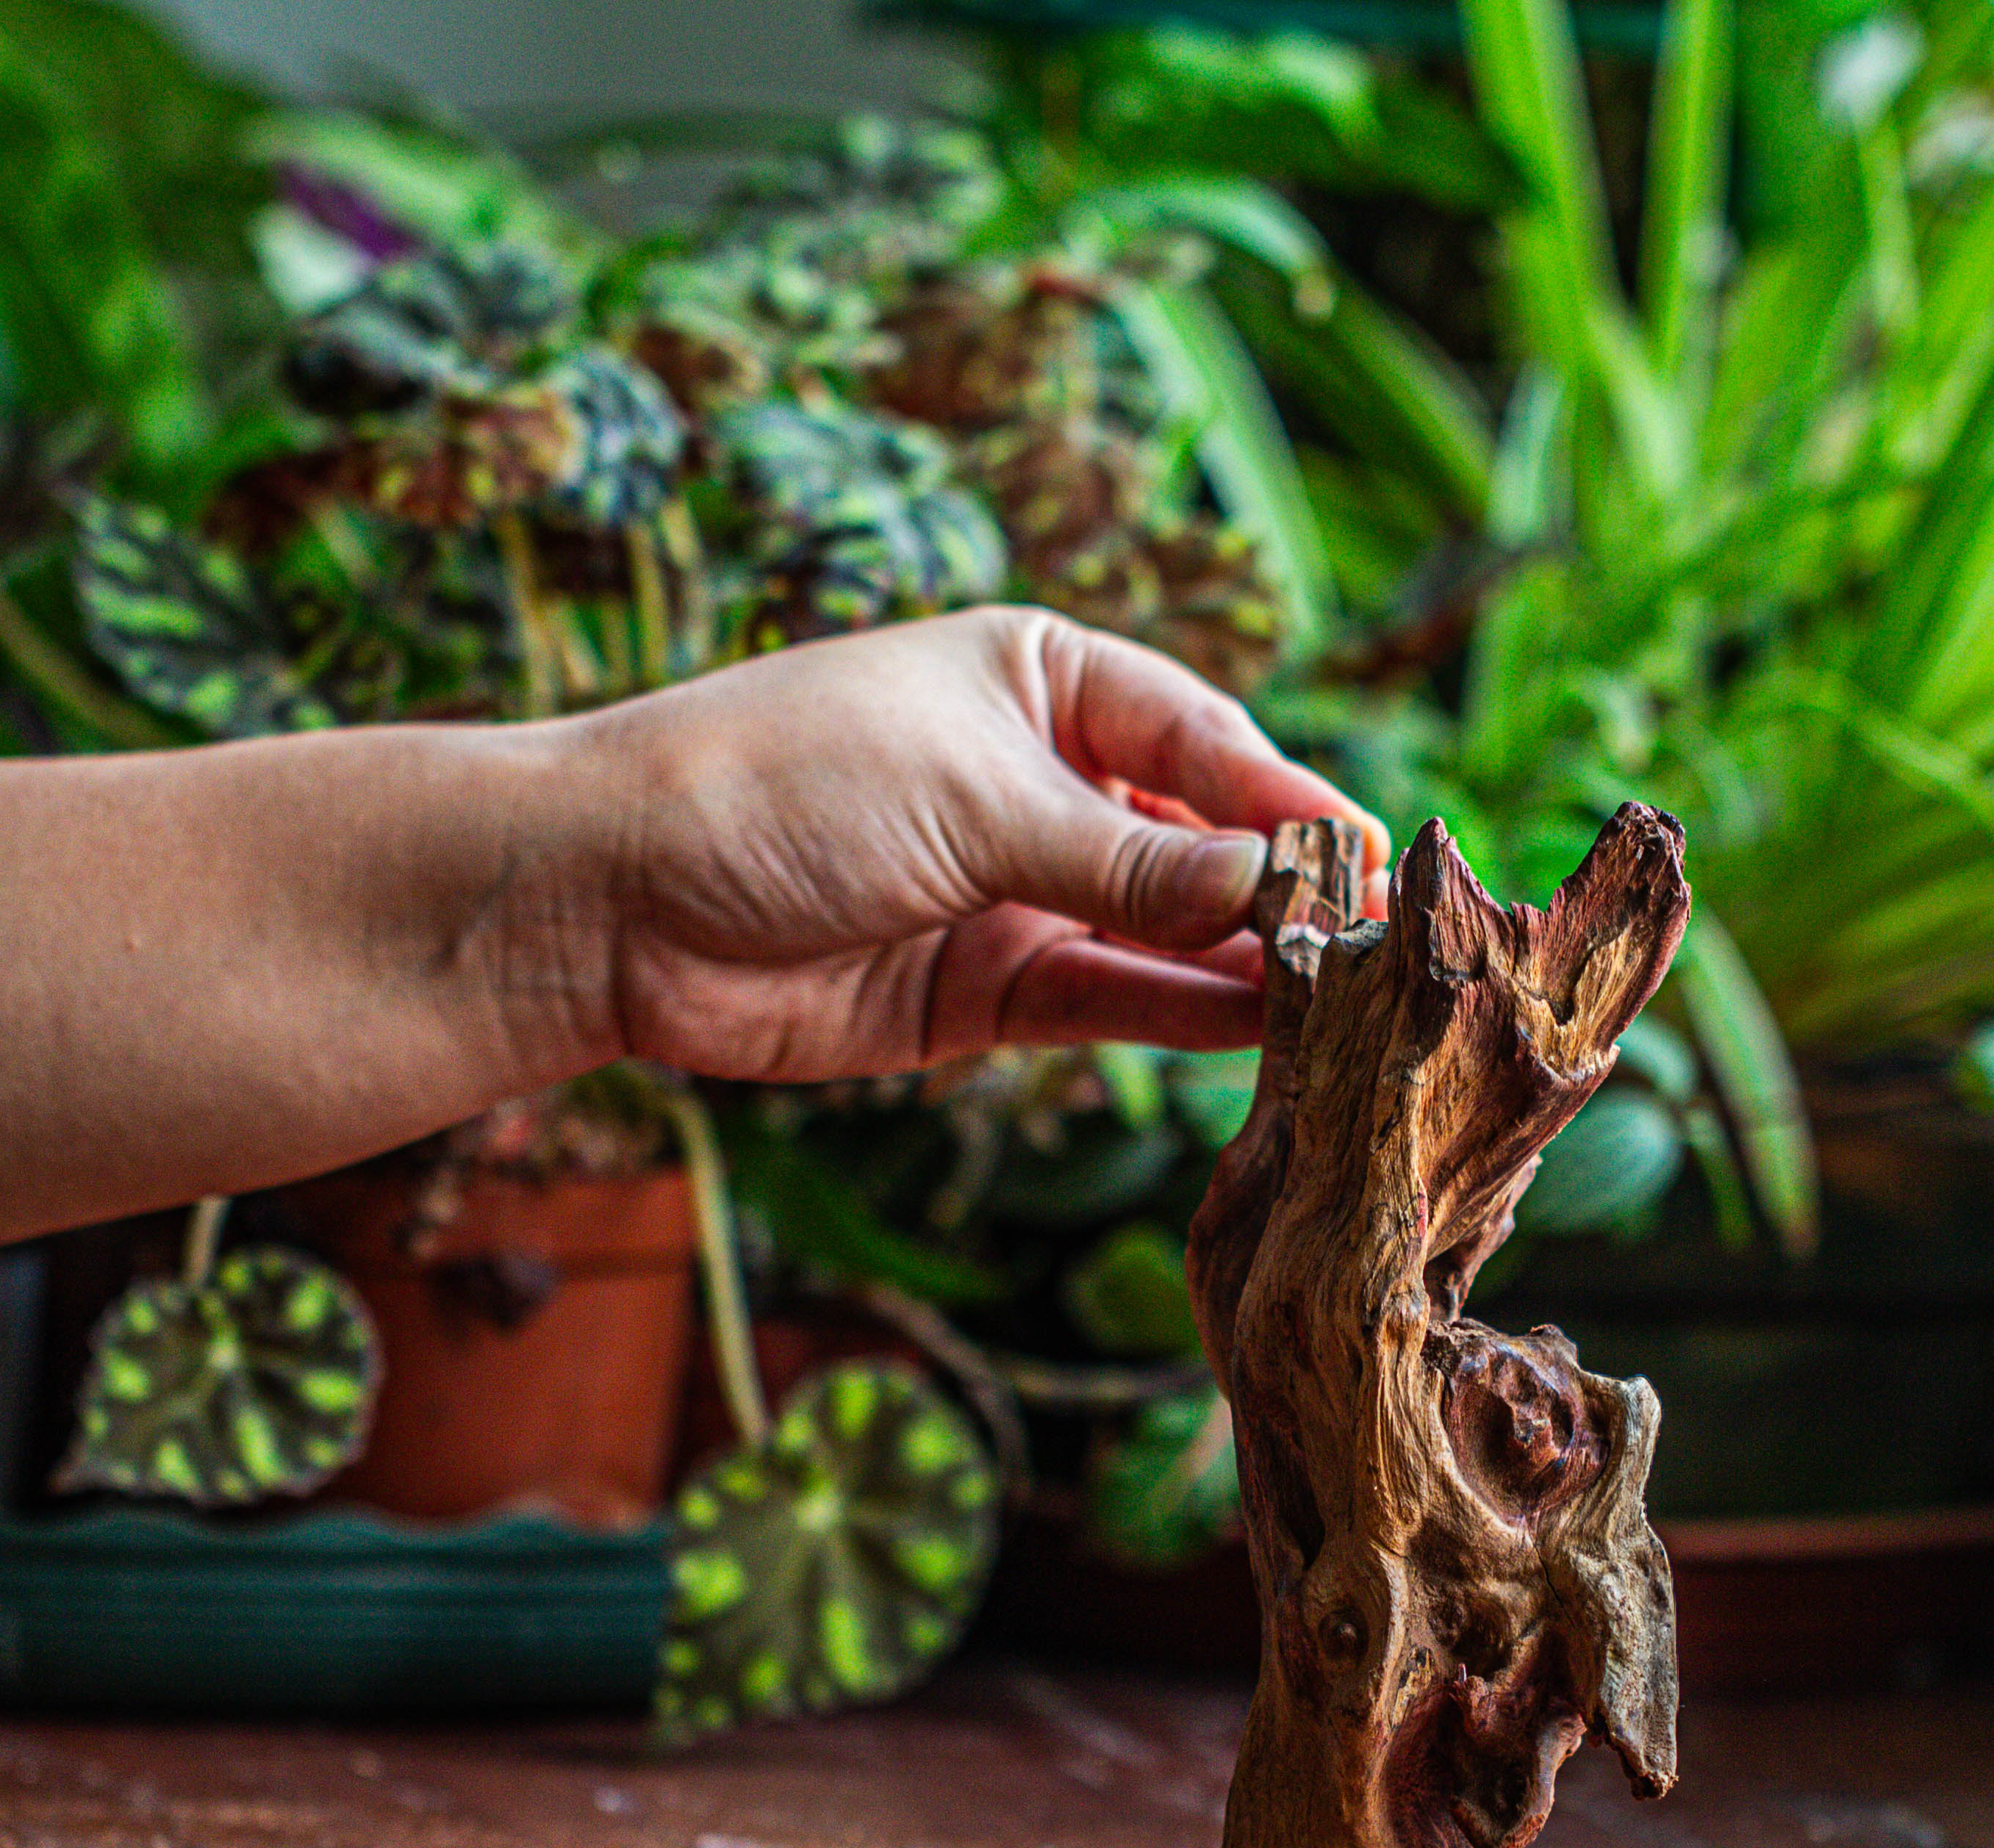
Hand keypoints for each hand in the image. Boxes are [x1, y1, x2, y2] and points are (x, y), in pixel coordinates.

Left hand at [577, 607, 1381, 1080]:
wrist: (610, 897)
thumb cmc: (780, 785)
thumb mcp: (976, 802)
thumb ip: (1131, 862)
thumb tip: (1276, 891)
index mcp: (1040, 676)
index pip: (1204, 736)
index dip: (1290, 798)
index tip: (1375, 855)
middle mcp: (1043, 779)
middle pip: (1199, 837)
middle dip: (1283, 889)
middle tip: (1383, 946)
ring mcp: (1017, 890)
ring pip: (1165, 931)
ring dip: (1247, 963)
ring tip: (1345, 999)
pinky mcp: (987, 991)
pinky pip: (1111, 999)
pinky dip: (1181, 1013)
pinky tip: (1260, 1025)